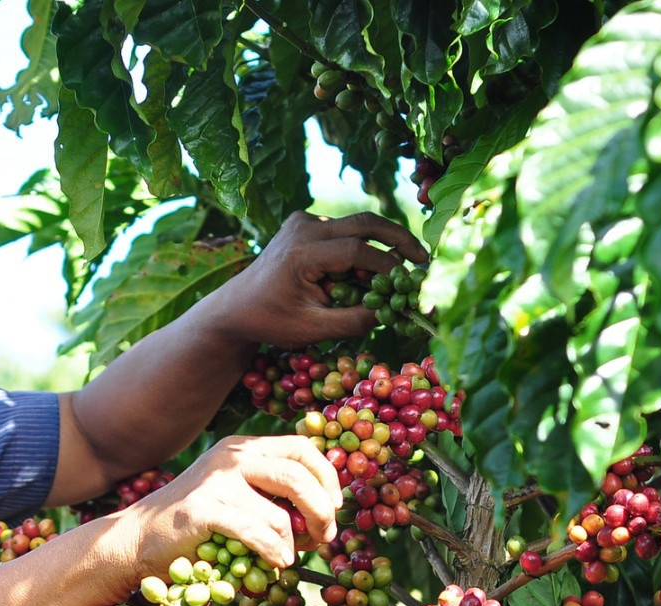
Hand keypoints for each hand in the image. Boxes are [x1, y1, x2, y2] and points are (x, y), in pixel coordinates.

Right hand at [122, 435, 342, 582]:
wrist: (136, 542)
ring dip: (294, 543)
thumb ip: (270, 493)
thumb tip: (324, 512)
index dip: (327, 478)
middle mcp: (231, 457)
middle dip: (322, 512)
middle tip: (324, 539)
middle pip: (299, 477)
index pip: (302, 449)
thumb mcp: (234, 496)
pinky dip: (273, 552)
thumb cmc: (193, 528)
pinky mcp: (203, 511)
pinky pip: (256, 534)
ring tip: (290, 558)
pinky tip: (276, 563)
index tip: (334, 508)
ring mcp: (215, 482)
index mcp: (242, 449)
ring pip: (280, 514)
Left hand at [197, 211, 427, 347]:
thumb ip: (353, 321)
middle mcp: (303, 227)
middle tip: (425, 258)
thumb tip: (394, 312)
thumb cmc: (271, 322)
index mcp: (301, 252)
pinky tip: (370, 271)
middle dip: (399, 239)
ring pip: (357, 224)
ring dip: (382, 244)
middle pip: (365, 223)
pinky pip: (343, 229)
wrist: (236, 306)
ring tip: (405, 268)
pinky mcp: (305, 222)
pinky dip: (362, 246)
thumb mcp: (312, 329)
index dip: (390, 266)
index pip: (358, 251)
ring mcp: (303, 220)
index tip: (412, 282)